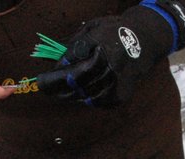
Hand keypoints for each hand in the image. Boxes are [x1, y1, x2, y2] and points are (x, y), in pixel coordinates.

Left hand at [36, 0, 184, 105]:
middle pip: (75, 86)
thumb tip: (58, 63)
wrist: (144, 41)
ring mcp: (115, 85)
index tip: (40, 81)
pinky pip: (97, 102)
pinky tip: (79, 94)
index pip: (70, 70)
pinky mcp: (120, 96)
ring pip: (84, 97)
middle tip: (46, 89)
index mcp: (99, 51)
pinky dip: (86, 99)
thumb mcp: (91, 30)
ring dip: (69, 96)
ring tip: (59, 93)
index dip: (53, 78)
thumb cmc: (113, 32)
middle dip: (57, 89)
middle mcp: (108, 69)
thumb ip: (74, 46)